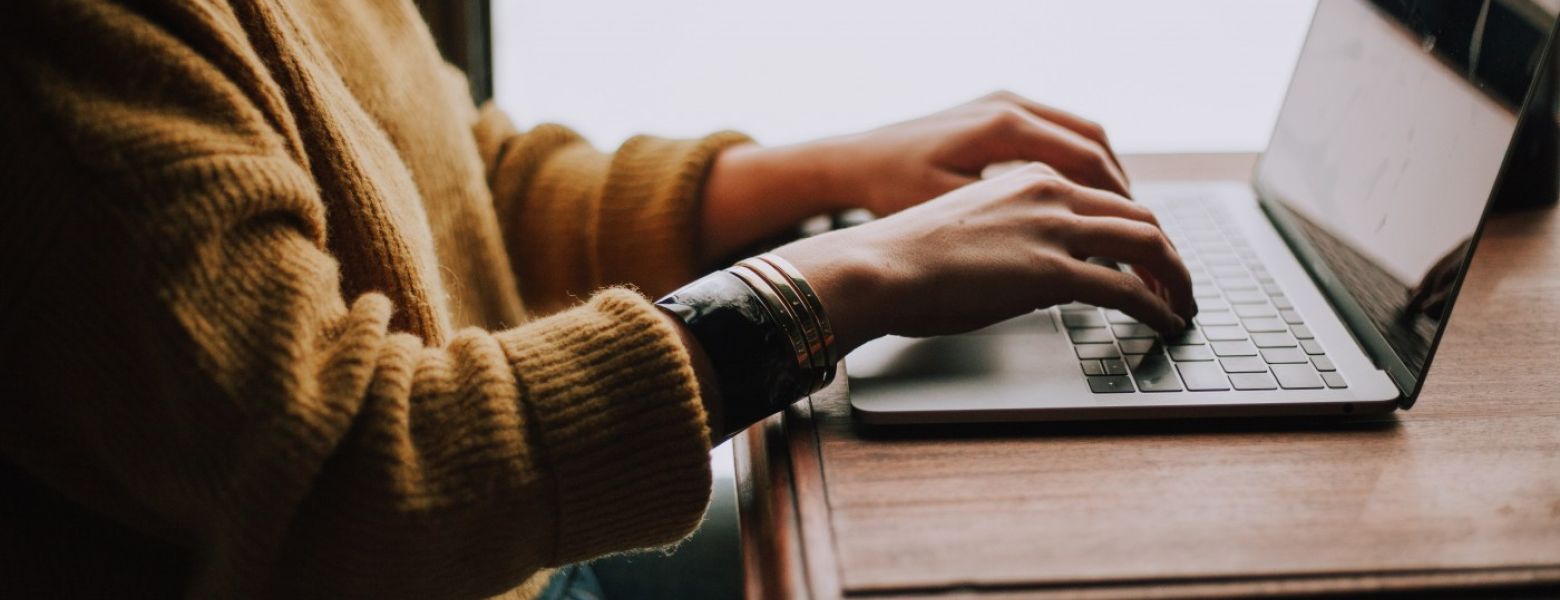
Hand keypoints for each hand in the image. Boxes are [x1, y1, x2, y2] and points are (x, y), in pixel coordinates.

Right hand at [772, 164, 1193, 353]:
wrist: (877, 266)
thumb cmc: (906, 257)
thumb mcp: (971, 229)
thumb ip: (1015, 237)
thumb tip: (1037, 274)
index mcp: (1030, 177)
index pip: (1106, 198)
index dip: (1138, 230)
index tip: (1148, 258)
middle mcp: (1050, 193)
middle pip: (1140, 216)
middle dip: (1169, 255)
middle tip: (1178, 284)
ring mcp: (1054, 229)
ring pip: (1148, 244)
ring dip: (1175, 278)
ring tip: (1182, 306)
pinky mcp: (1052, 271)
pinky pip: (1127, 289)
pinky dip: (1157, 306)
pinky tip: (1164, 323)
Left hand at [815, 90, 1129, 216]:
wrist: (852, 161)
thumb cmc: (891, 190)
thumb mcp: (953, 213)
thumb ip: (1013, 226)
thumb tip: (1071, 251)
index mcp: (1004, 127)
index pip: (1088, 162)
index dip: (1120, 204)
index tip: (1139, 238)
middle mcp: (1010, 106)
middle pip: (1094, 144)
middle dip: (1123, 192)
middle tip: (1143, 234)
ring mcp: (1004, 103)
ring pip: (1080, 135)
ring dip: (1105, 176)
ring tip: (1122, 219)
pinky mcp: (995, 111)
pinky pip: (1056, 133)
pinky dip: (1079, 164)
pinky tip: (1082, 198)